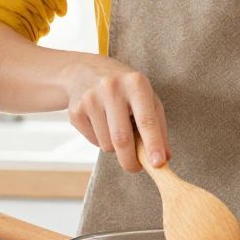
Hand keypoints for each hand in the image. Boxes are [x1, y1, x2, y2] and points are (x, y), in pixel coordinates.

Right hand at [63, 55, 167, 172]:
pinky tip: (101, 123)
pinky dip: (101, 141)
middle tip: (136, 168)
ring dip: (115, 148)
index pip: (146, 120)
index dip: (154, 144)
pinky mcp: (75, 111)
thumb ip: (158, 127)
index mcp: (135, 83)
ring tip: (116, 129)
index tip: (159, 163)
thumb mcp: (146, 97)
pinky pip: (93, 141)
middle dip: (131, 161)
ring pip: (107, 145)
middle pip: (122, 138)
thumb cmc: (124, 88)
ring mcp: (90, 99)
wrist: (84, 71)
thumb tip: (164, 158)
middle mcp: (112, 88)